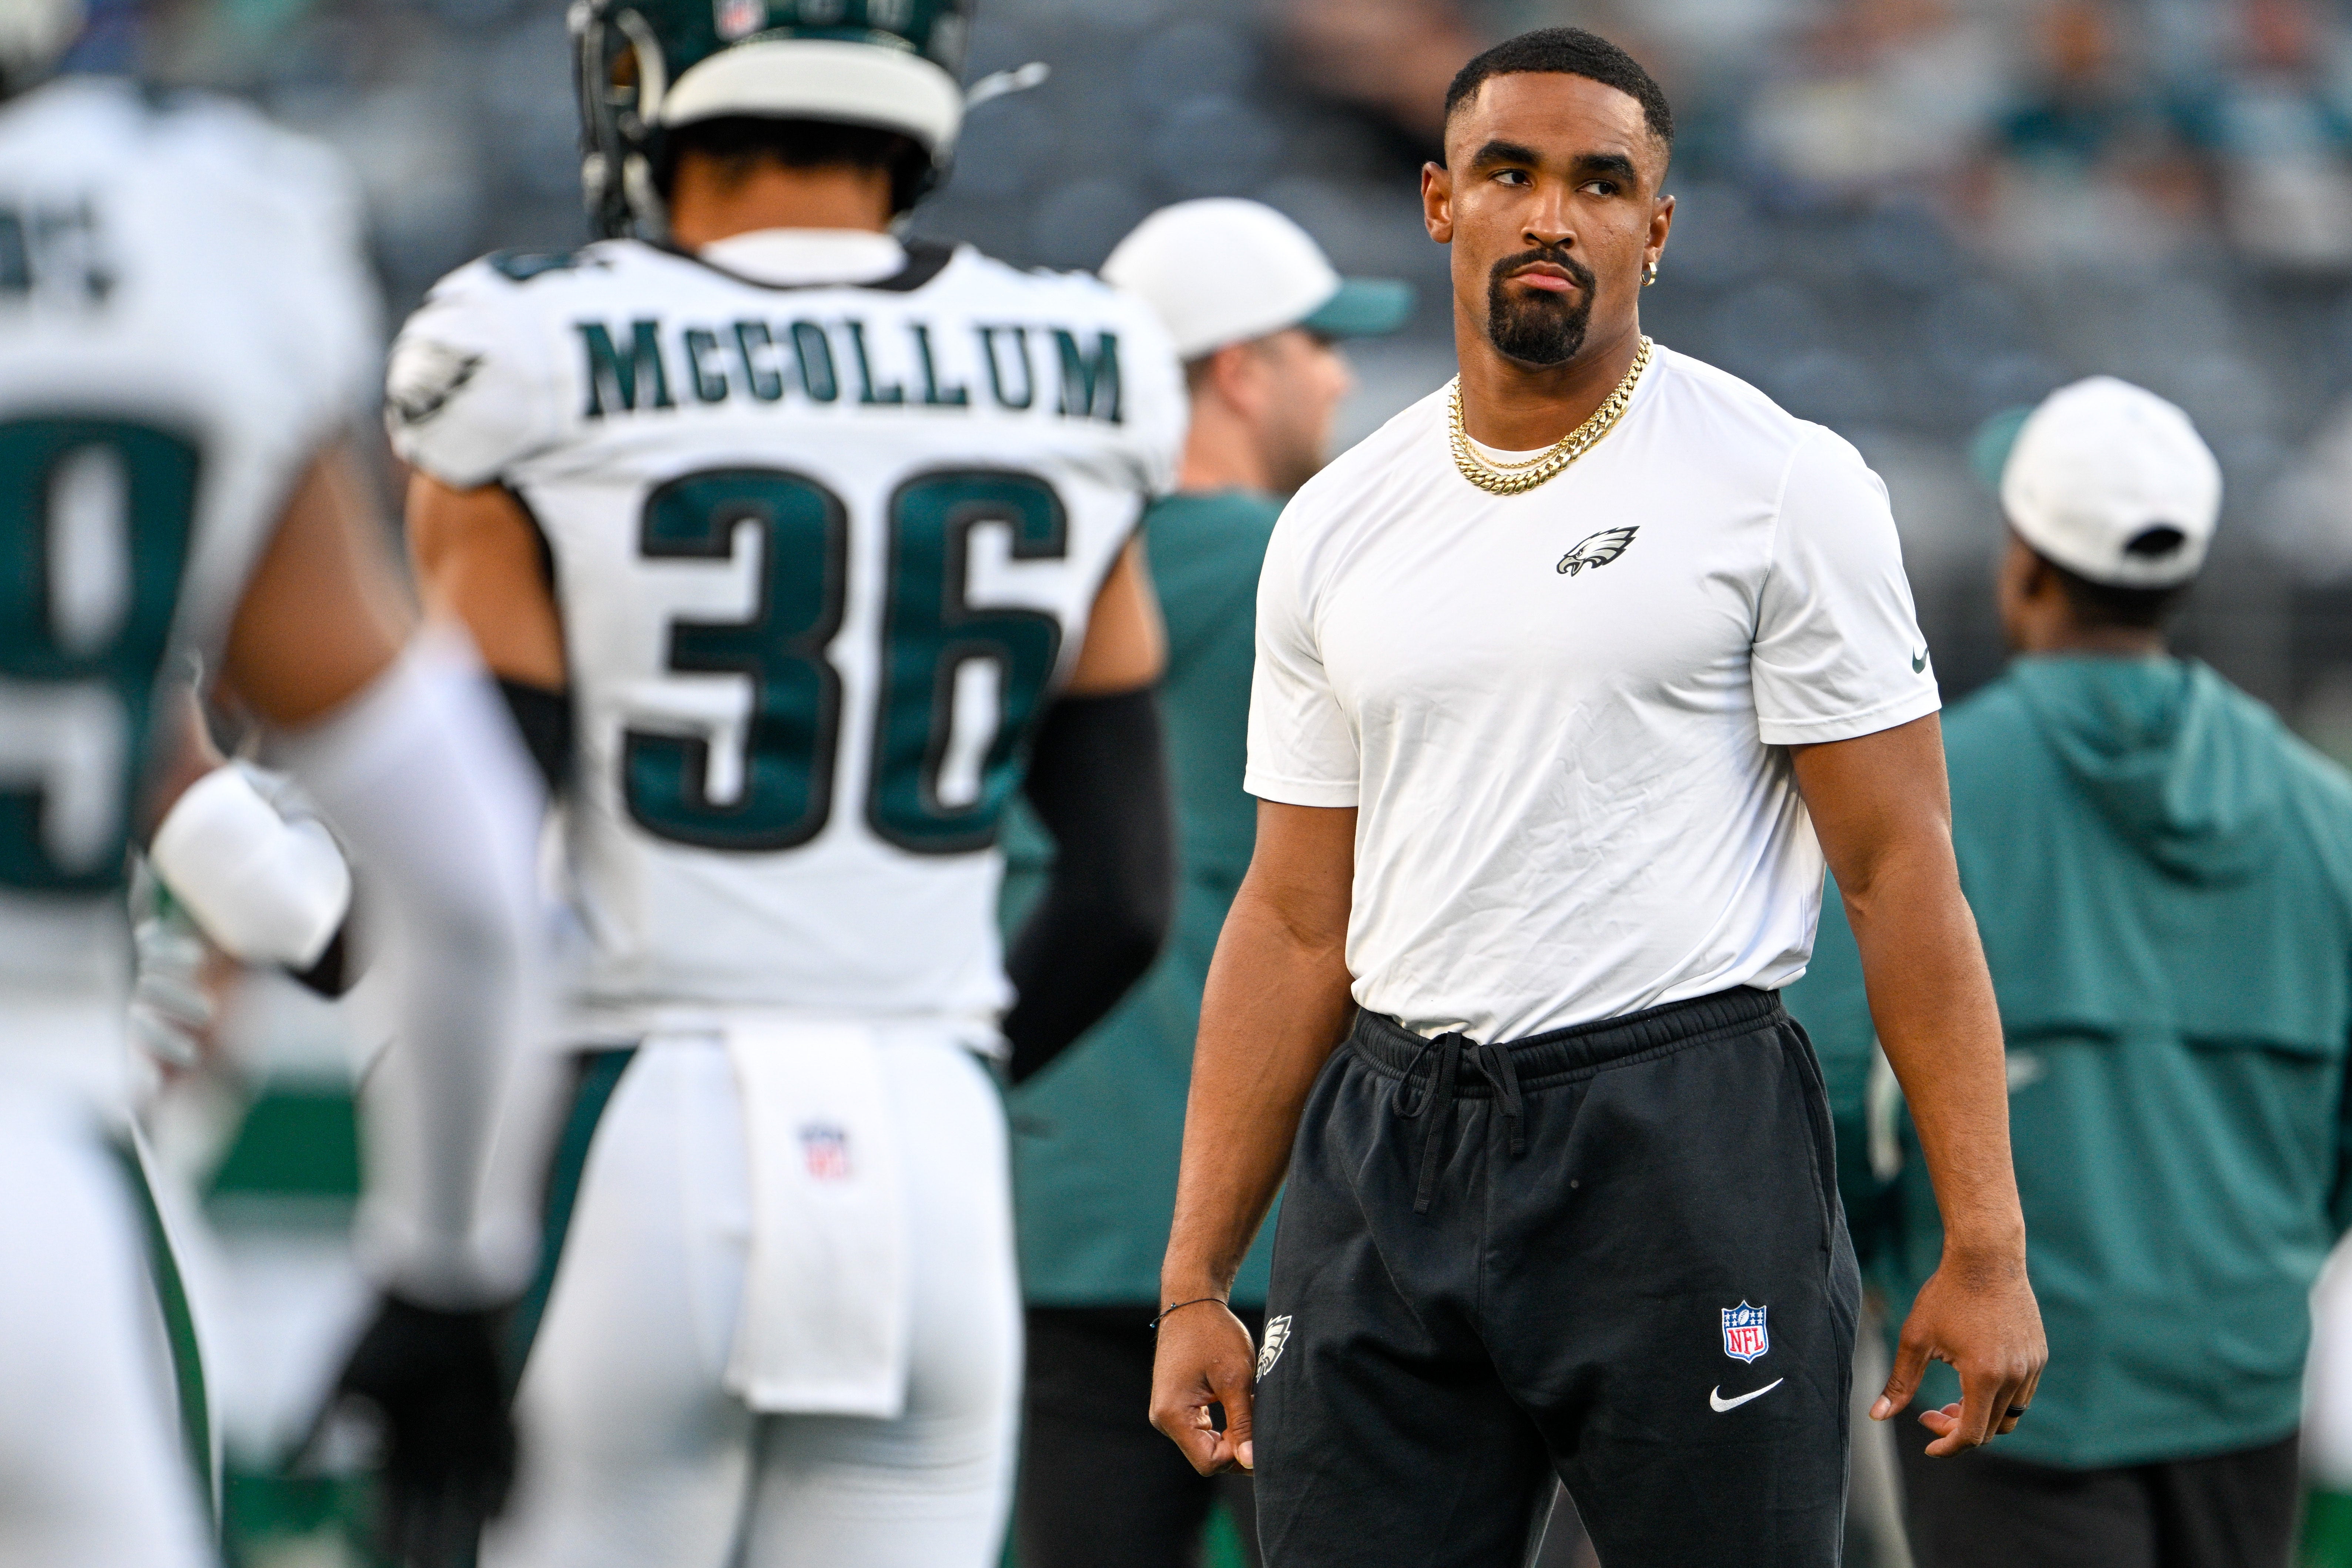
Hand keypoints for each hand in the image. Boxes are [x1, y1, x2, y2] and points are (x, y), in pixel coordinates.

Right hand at [320, 1295, 516, 1566]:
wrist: (434, 1285)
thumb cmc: (384, 1331)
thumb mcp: (339, 1379)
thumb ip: (311, 1424)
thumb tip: (284, 1468)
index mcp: (395, 1441)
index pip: (390, 1500)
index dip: (387, 1530)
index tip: (386, 1553)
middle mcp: (433, 1441)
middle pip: (432, 1503)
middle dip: (431, 1538)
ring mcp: (467, 1427)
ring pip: (470, 1488)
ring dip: (471, 1521)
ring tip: (473, 1550)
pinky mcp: (498, 1409)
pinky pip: (508, 1456)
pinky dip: (510, 1486)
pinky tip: (507, 1515)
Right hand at [1149, 1299, 1258, 1474]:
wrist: (1192, 1302)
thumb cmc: (1214, 1334)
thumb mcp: (1236, 1379)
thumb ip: (1243, 1423)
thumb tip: (1251, 1462)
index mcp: (1173, 1415)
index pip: (1209, 1462)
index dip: (1239, 1455)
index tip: (1260, 1433)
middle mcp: (1163, 1419)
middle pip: (1206, 1456)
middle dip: (1236, 1447)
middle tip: (1261, 1421)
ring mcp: (1166, 1412)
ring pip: (1204, 1445)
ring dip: (1231, 1435)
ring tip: (1250, 1408)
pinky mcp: (1173, 1405)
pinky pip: (1199, 1430)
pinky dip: (1222, 1426)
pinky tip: (1237, 1405)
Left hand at [1871, 1247, 2045, 1455]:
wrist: (1985, 1258)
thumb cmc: (1946, 1294)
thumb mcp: (1916, 1338)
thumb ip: (1900, 1382)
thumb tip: (1876, 1416)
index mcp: (1984, 1376)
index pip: (1971, 1434)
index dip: (1947, 1446)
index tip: (1928, 1444)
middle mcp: (2015, 1376)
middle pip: (1990, 1429)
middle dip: (1957, 1430)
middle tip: (1930, 1414)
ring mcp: (2032, 1366)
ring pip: (2010, 1416)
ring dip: (1979, 1417)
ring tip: (1951, 1400)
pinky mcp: (2039, 1355)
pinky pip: (2022, 1395)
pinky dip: (1997, 1400)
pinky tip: (1973, 1382)